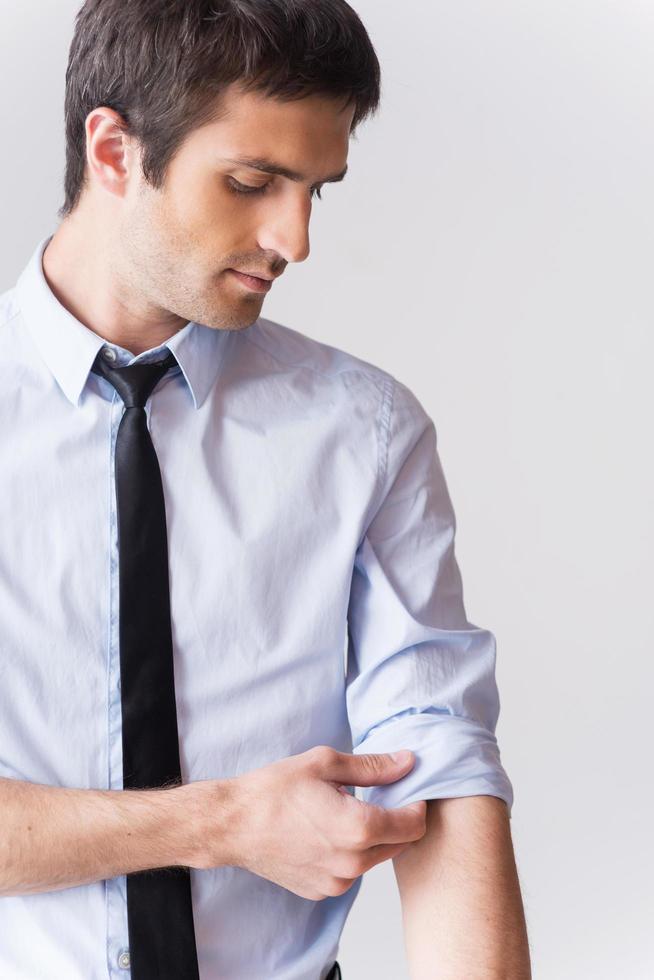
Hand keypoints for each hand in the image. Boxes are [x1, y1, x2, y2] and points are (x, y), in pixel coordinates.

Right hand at [198, 745, 426, 899]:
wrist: (233, 824)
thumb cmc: (274, 790)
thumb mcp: (325, 763)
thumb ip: (373, 766)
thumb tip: (408, 762)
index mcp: (358, 829)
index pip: (414, 824)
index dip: (417, 803)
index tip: (407, 788)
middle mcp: (352, 863)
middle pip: (400, 844)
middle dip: (398, 819)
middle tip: (379, 795)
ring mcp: (337, 882)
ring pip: (376, 859)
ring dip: (374, 836)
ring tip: (348, 810)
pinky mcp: (322, 891)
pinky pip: (352, 871)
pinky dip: (351, 852)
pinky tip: (328, 830)